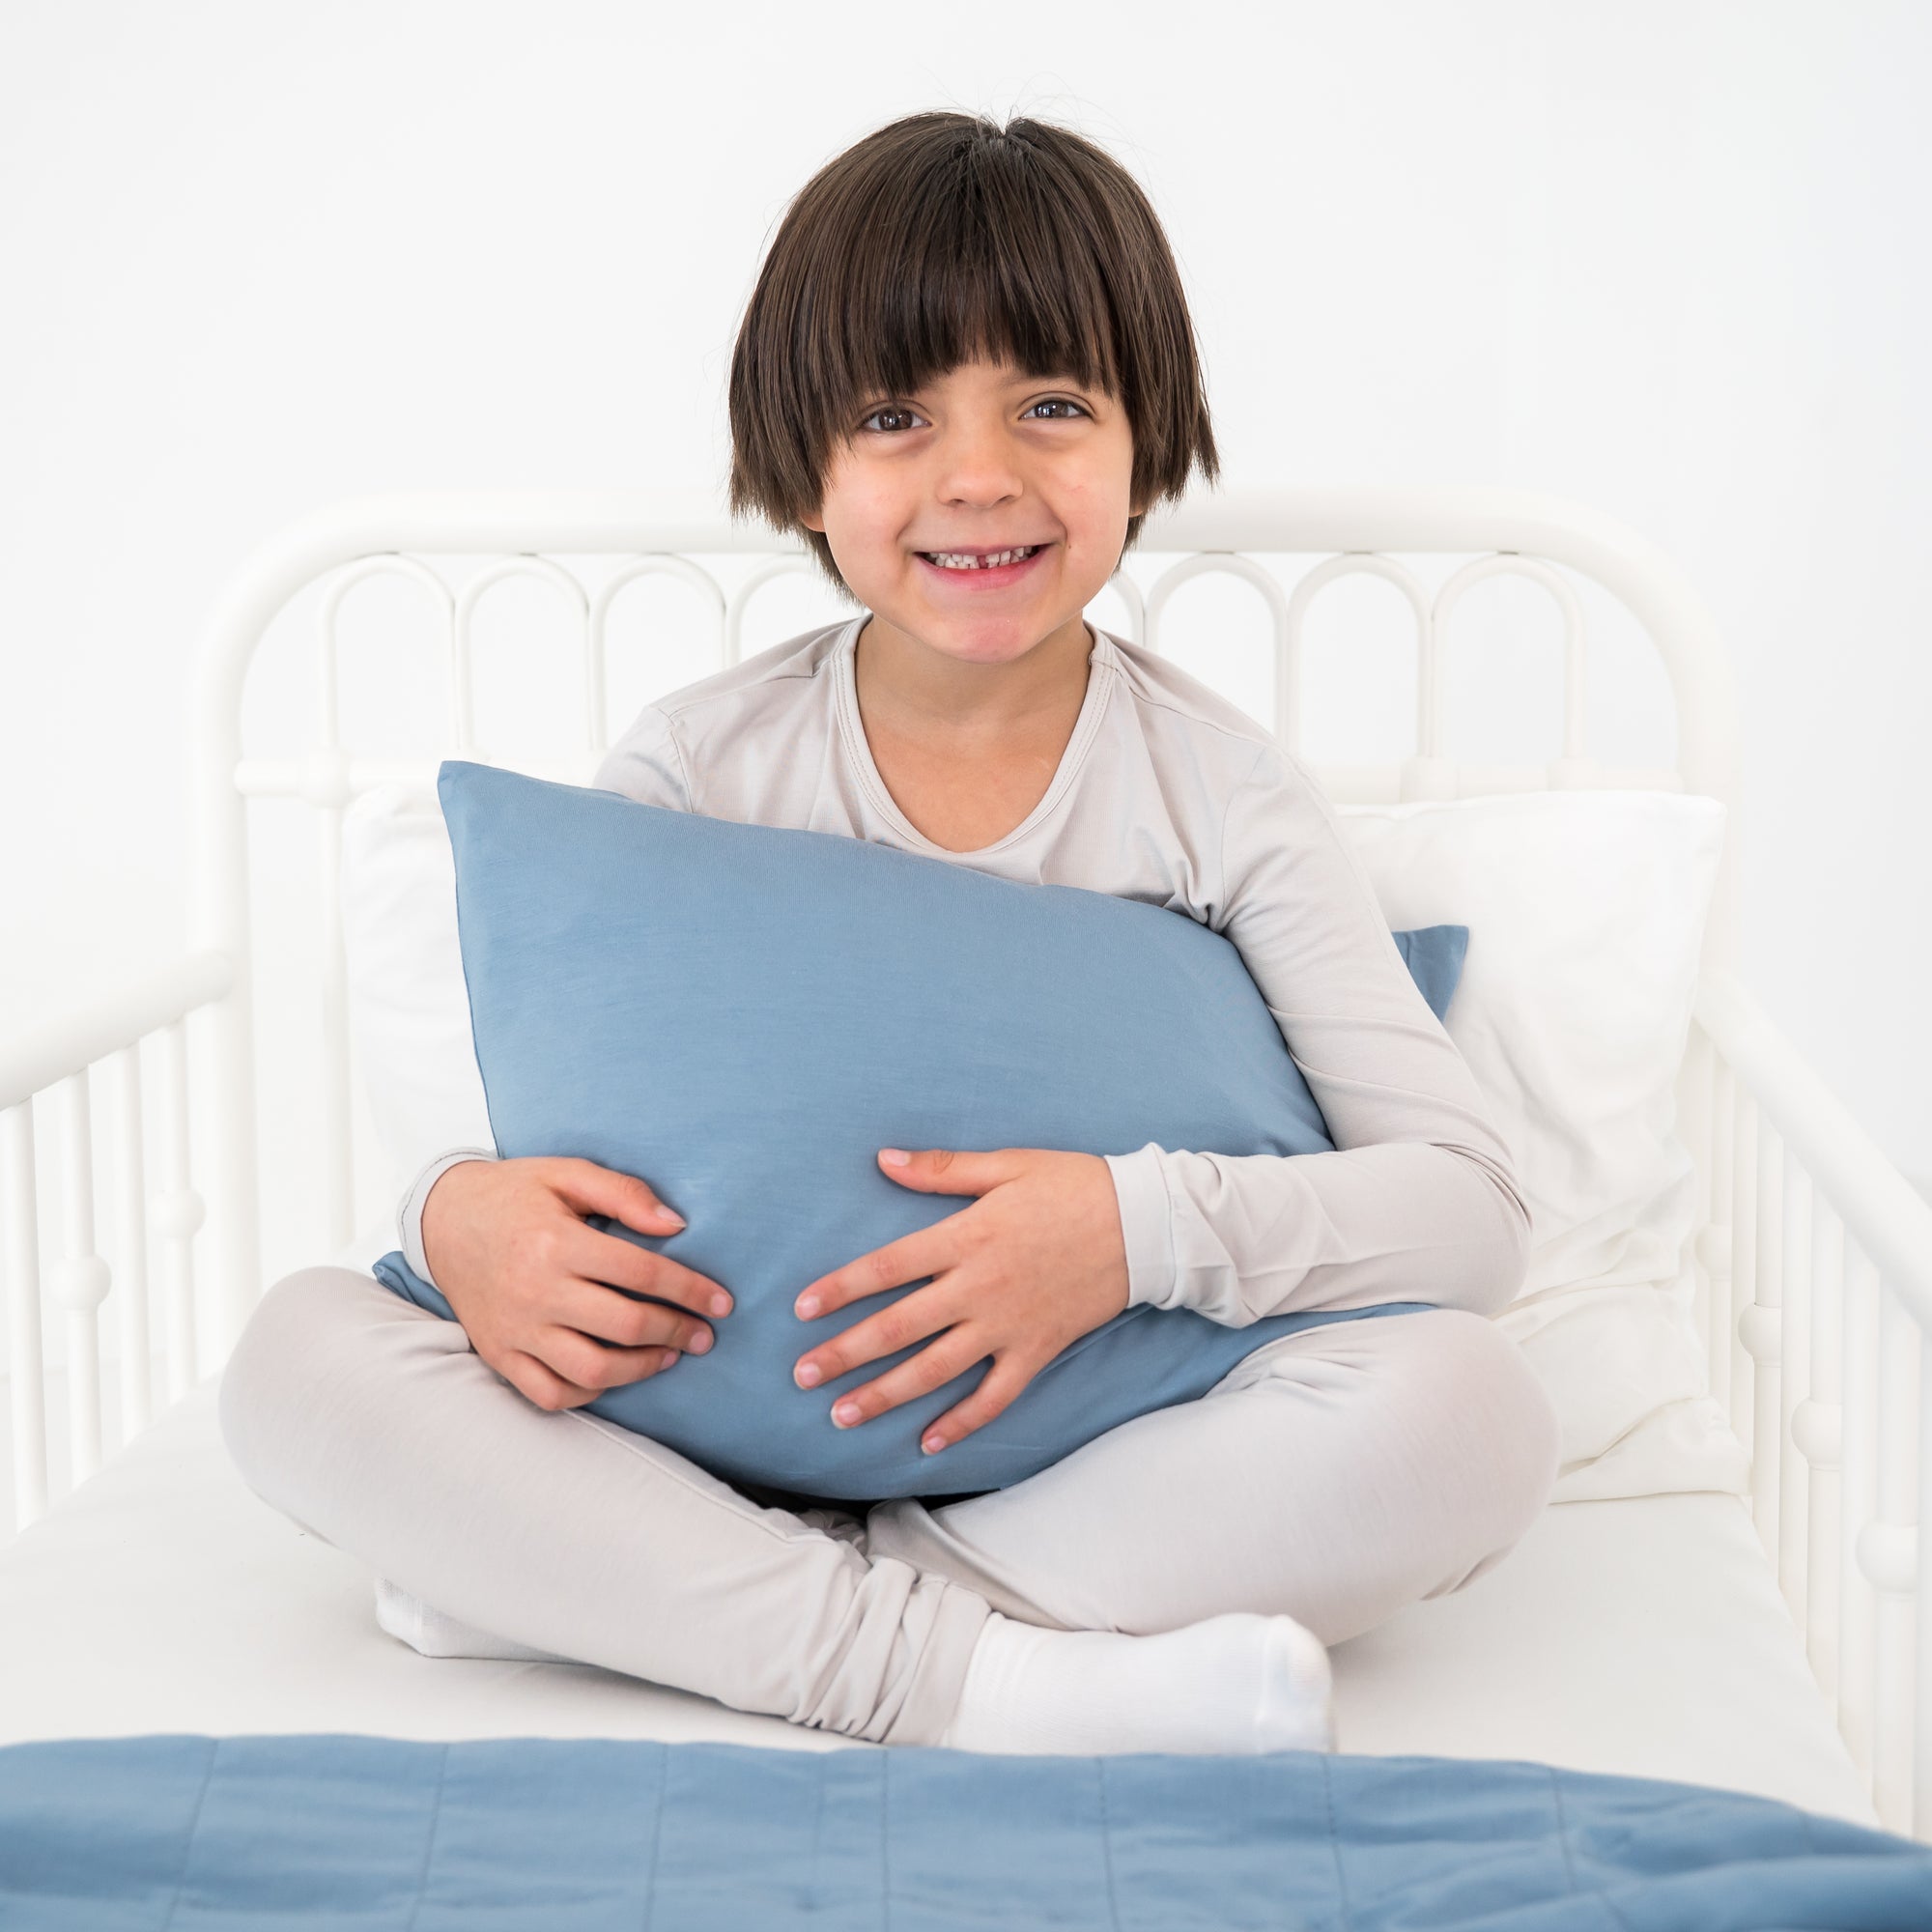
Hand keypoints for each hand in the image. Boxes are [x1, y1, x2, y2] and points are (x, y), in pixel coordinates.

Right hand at [421, 1156, 732, 1412]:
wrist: (441, 1220)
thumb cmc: (515, 1194)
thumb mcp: (567, 1173)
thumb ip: (625, 1194)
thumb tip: (677, 1224)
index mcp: (557, 1242)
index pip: (643, 1274)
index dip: (692, 1290)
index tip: (722, 1303)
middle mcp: (536, 1291)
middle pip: (625, 1326)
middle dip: (677, 1332)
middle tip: (703, 1335)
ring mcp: (516, 1329)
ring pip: (592, 1370)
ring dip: (642, 1369)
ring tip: (668, 1356)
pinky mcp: (499, 1354)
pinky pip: (550, 1393)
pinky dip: (588, 1393)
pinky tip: (614, 1374)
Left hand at [791, 1147, 1129, 1456]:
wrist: (1144, 1225)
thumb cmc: (1072, 1186)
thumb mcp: (1006, 1165)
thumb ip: (941, 1169)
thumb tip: (882, 1160)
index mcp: (965, 1237)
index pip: (886, 1268)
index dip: (840, 1289)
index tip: (801, 1309)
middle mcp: (978, 1288)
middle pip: (898, 1328)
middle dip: (845, 1354)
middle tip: (801, 1377)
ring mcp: (1007, 1325)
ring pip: (934, 1370)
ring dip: (885, 1395)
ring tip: (842, 1415)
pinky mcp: (1036, 1350)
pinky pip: (993, 1396)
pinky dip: (961, 1422)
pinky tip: (928, 1443)